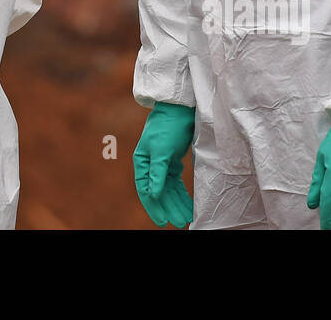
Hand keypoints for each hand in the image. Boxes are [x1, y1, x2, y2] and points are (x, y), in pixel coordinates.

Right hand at [133, 102, 195, 227]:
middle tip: (180, 223)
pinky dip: (181, 194)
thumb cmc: (167, 127)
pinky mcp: (172, 162)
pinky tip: (188, 204)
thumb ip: (157, 173)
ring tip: (186, 218)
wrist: (179, 109)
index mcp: (142, 162)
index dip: (153, 206)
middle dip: (169, 208)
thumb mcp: (162, 150)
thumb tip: (154, 194)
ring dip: (177, 203)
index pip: (145, 189)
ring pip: (169, 189)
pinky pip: (176, 183)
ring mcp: (162, 164)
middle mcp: (150, 165)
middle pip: (159, 192)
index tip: (162, 221)